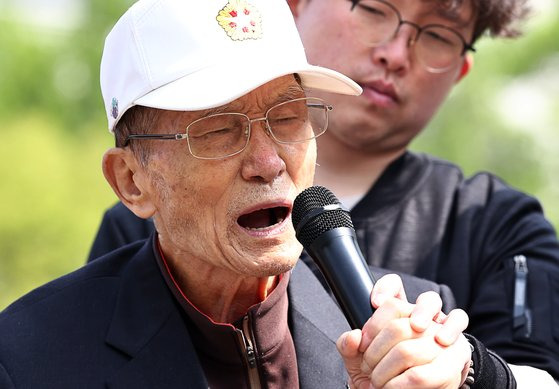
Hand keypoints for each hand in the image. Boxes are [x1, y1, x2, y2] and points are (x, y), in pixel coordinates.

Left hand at [336, 274, 470, 388]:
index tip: (374, 303)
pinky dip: (427, 359)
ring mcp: (441, 331)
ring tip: (384, 377)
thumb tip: (354, 337)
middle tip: (368, 363)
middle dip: (378, 339)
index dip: (384, 289)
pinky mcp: (458, 350)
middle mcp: (422, 316)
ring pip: (423, 324)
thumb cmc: (386, 375)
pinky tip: (413, 376)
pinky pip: (448, 343)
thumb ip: (350, 347)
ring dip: (398, 353)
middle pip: (403, 307)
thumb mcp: (361, 362)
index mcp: (398, 313)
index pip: (395, 285)